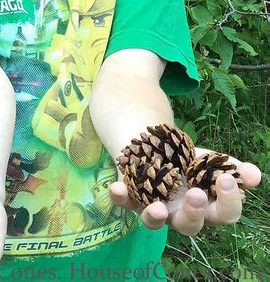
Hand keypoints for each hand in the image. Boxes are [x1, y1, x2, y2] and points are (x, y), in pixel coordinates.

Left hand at [108, 147, 260, 235]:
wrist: (154, 146)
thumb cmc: (187, 161)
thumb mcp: (209, 160)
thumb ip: (231, 168)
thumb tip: (255, 175)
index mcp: (205, 207)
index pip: (223, 214)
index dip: (229, 202)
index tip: (228, 180)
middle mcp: (178, 214)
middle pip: (189, 225)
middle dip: (194, 212)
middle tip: (197, 194)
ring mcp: (152, 207)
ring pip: (153, 222)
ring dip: (154, 216)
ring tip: (156, 207)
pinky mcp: (129, 198)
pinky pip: (123, 202)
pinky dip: (119, 196)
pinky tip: (116, 186)